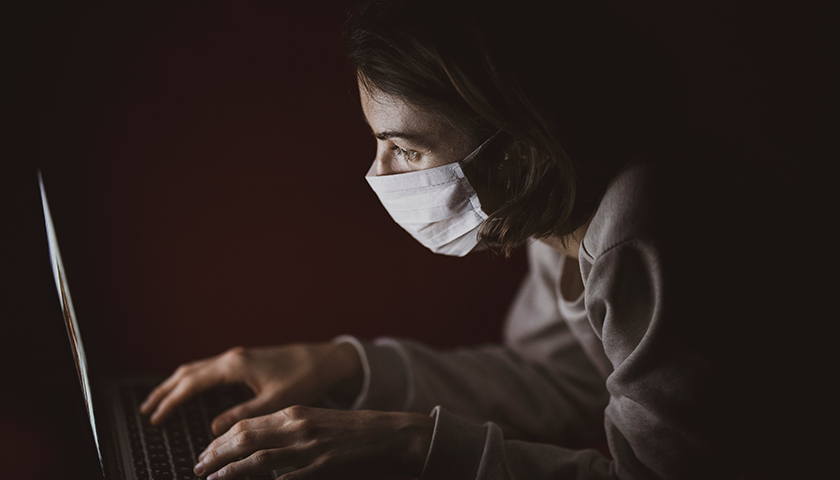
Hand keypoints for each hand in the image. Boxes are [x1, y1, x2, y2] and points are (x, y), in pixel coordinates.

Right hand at [139, 343, 362, 434]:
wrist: (327, 360)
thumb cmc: (305, 378)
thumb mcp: (275, 402)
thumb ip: (243, 415)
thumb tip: (213, 428)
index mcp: (236, 366)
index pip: (192, 383)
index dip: (171, 401)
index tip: (155, 418)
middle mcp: (233, 357)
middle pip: (188, 373)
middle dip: (165, 391)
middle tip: (146, 411)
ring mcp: (238, 357)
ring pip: (197, 368)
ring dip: (176, 384)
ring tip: (160, 401)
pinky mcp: (245, 361)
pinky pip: (209, 369)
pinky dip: (192, 380)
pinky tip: (190, 390)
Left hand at [193, 406, 434, 479]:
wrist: (391, 435)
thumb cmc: (355, 431)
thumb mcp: (318, 422)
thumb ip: (289, 431)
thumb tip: (258, 446)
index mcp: (295, 412)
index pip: (247, 424)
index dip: (221, 440)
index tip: (205, 452)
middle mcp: (297, 426)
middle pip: (244, 438)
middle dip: (215, 454)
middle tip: (198, 467)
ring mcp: (307, 448)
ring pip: (256, 458)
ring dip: (228, 470)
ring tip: (209, 478)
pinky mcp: (319, 467)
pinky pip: (282, 477)